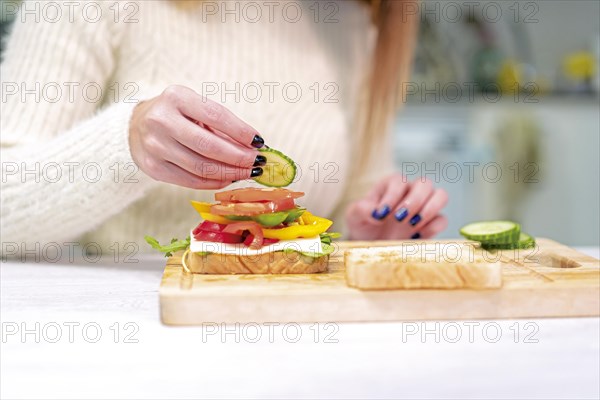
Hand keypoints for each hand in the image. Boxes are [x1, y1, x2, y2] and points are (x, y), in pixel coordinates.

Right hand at [129, 85, 265, 188]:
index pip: (216, 116)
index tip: (260, 142)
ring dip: (231, 172)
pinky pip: (191, 180)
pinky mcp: (154, 168)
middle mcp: (162, 120)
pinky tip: (228, 178)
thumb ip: (221, 126)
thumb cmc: (176, 115)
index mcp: (176, 97)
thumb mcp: (195, 108)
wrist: (135, 126)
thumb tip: (255, 147)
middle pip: (209, 146)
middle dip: (239, 157)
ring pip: (202, 167)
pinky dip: (215, 181)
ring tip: (248, 172)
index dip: (241, 131)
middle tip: (258, 162)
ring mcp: (155, 146)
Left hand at [345, 174, 448, 239]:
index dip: (392, 195)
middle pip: (425, 183)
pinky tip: (415, 237)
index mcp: (391, 185)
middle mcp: (411, 192)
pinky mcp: (431, 224)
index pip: (399, 180)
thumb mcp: (354, 217)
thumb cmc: (363, 225)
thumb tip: (374, 211)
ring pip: (441, 195)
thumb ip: (360, 209)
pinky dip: (432, 227)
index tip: (381, 214)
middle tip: (399, 218)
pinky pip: (442, 220)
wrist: (371, 245)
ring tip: (412, 224)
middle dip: (414, 200)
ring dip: (429, 209)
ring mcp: (423, 207)